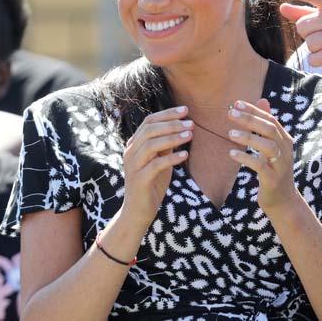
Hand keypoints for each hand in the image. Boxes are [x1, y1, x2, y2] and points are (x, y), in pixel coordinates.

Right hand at [121, 106, 191, 229]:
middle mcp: (130, 152)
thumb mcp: (160, 161)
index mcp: (134, 145)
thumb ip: (166, 145)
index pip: (149, 121)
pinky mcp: (140, 180)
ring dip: (172, 138)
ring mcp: (133, 166)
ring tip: (190, 135)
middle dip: (172, 124)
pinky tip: (184, 155)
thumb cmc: (151, 184)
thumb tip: (181, 127)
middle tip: (191, 123)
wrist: (138, 212)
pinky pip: (155, 165)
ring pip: (151, 145)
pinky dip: (171, 158)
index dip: (167, 114)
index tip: (185, 110)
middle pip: (149, 130)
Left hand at [227, 99, 299, 213]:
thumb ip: (266, 125)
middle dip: (249, 119)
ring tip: (229, 133)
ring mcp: (281, 165)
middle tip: (229, 113)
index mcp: (285, 140)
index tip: (236, 103)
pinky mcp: (273, 179)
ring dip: (248, 137)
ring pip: (267, 145)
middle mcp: (286, 150)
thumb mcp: (272, 147)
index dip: (254, 110)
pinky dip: (246, 158)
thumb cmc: (273, 171)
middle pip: (269, 129)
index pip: (270, 119)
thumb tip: (263, 100)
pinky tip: (232, 154)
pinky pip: (260, 165)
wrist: (283, 201)